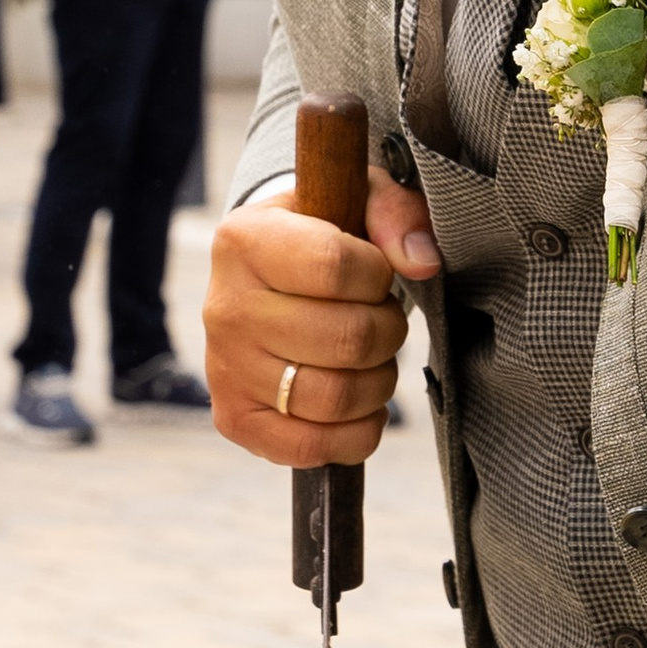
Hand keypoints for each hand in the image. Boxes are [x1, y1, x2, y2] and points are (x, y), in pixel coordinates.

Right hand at [204, 167, 437, 463]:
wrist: (262, 280)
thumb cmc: (318, 238)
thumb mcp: (354, 200)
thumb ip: (395, 213)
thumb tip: (421, 261)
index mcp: (244, 239)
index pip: (336, 266)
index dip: (378, 275)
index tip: (375, 273)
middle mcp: (225, 306)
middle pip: (346, 339)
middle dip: (387, 331)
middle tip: (380, 320)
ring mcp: (225, 368)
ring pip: (335, 397)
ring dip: (378, 382)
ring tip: (371, 359)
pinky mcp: (234, 418)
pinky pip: (310, 448)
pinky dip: (356, 433)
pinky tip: (360, 405)